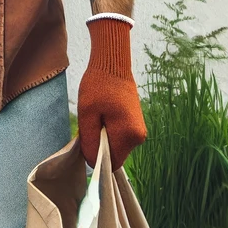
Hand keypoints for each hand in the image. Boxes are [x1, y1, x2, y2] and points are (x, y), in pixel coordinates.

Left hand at [77, 18, 145, 168]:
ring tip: (99, 116)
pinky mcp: (137, 125)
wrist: (113, 65)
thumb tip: (92, 162)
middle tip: (92, 124)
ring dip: (105, 138)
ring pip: (117, 147)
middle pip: (115, 156)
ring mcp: (140, 131)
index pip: (110, 163)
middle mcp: (139, 136)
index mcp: (128, 135)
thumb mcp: (87, 114)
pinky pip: (121, 138)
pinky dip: (111, 132)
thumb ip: (89, 141)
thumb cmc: (98, 86)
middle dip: (101, 146)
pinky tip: (105, 115)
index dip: (96, 157)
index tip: (88, 139)